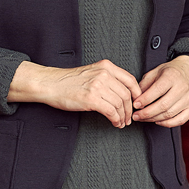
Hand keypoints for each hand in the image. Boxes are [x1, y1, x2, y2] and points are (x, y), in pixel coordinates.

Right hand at [8, 59, 141, 127]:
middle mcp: (104, 74)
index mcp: (105, 66)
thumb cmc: (68, 80)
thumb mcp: (92, 72)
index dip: (137, 94)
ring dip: (123, 117)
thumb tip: (123, 93)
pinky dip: (116, 120)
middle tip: (129, 117)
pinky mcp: (91, 99)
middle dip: (130, 109)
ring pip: (120, 104)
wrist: (51, 84)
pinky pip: (111, 112)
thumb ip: (108, 78)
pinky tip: (114, 123)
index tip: (137, 103)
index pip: (130, 80)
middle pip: (126, 94)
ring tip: (121, 122)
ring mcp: (97, 86)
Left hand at [131, 55, 188, 126]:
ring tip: (143, 118)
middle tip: (136, 116)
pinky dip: (167, 124)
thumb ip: (145, 84)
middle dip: (147, 113)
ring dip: (154, 119)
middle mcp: (182, 87)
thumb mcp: (155, 72)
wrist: (188, 72)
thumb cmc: (169, 73)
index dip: (145, 100)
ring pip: (170, 114)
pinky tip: (157, 121)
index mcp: (172, 76)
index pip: (157, 90)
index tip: (135, 105)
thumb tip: (135, 99)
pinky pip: (180, 120)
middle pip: (164, 105)